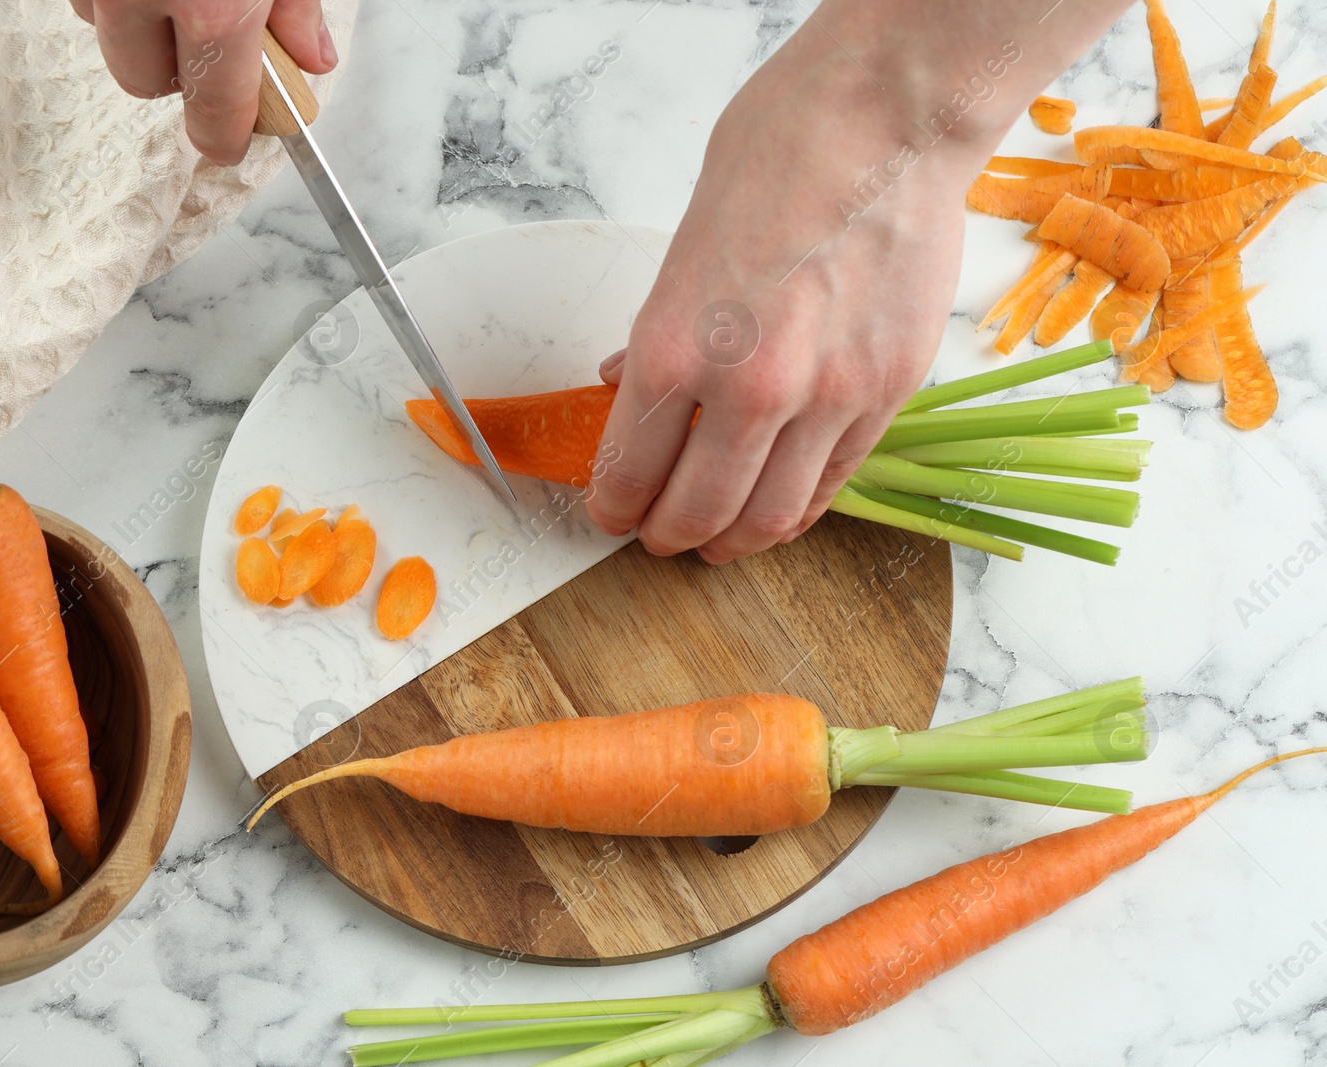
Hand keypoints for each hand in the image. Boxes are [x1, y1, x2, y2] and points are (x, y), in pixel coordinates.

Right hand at [70, 0, 338, 164]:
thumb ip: (296, 6)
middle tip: (205, 37)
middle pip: (141, 80)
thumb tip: (310, 58)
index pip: (216, 110)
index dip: (226, 135)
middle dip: (173, 71)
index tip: (230, 141)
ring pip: (101, 28)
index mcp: (212, 6)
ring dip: (133, 21)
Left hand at [585, 0, 1133, 564]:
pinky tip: (777, 508)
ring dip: (732, 541)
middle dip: (666, 536)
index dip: (612, 508)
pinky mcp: (887, 393)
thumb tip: (630, 382)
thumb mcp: (684, 243)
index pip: (628, 472)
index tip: (610, 513)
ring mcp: (827, 397)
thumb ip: (658, 330)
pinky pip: (833, 483)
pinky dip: (796, 510)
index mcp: (675, 345)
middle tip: (658, 535)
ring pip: (770, 517)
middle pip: (696, 513)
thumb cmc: (781, 154)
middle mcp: (749, 387)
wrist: (888, 119)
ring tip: (718, 539)